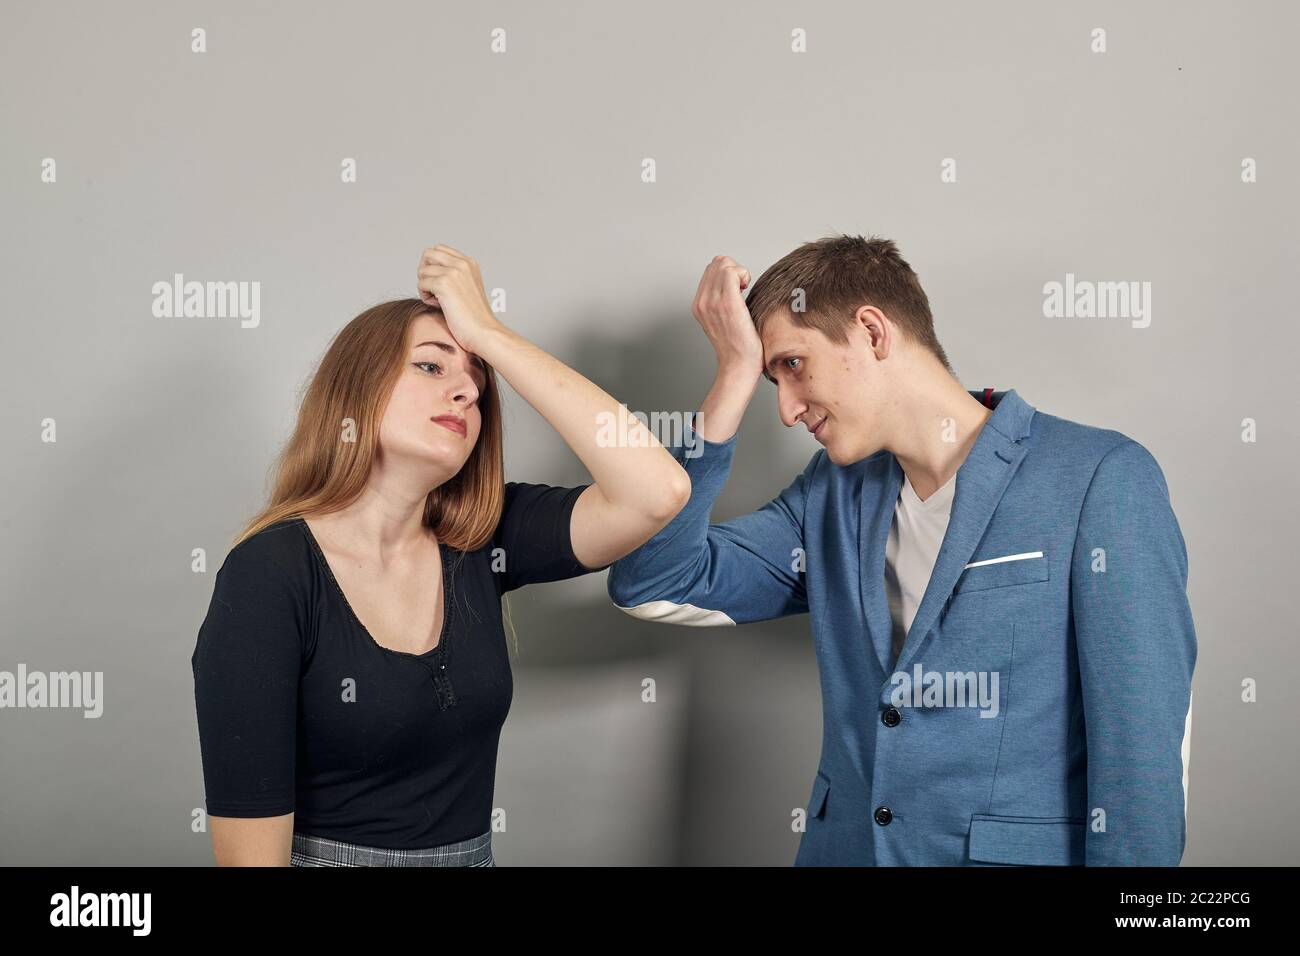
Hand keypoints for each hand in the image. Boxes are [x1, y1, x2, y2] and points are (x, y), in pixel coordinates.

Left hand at [416, 245, 502, 352]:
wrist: (484, 332)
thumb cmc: (475, 318)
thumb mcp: (468, 288)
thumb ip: (454, 276)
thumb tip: (429, 270)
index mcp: (469, 263)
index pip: (439, 249)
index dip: (433, 265)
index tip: (438, 283)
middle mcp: (462, 263)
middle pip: (428, 254)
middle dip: (425, 271)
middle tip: (432, 289)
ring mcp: (453, 272)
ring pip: (422, 271)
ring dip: (425, 287)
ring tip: (438, 301)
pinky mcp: (444, 284)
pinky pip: (421, 283)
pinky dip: (425, 296)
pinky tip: (438, 306)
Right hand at [691, 256, 763, 375]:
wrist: (739, 365)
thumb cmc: (738, 346)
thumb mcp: (722, 321)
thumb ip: (721, 301)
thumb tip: (735, 281)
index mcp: (699, 305)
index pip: (711, 269)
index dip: (728, 273)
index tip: (738, 288)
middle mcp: (702, 302)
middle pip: (717, 263)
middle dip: (734, 269)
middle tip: (743, 287)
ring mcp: (712, 302)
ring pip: (724, 264)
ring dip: (739, 271)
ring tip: (744, 288)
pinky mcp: (727, 303)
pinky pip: (731, 271)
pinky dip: (743, 273)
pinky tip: (746, 287)